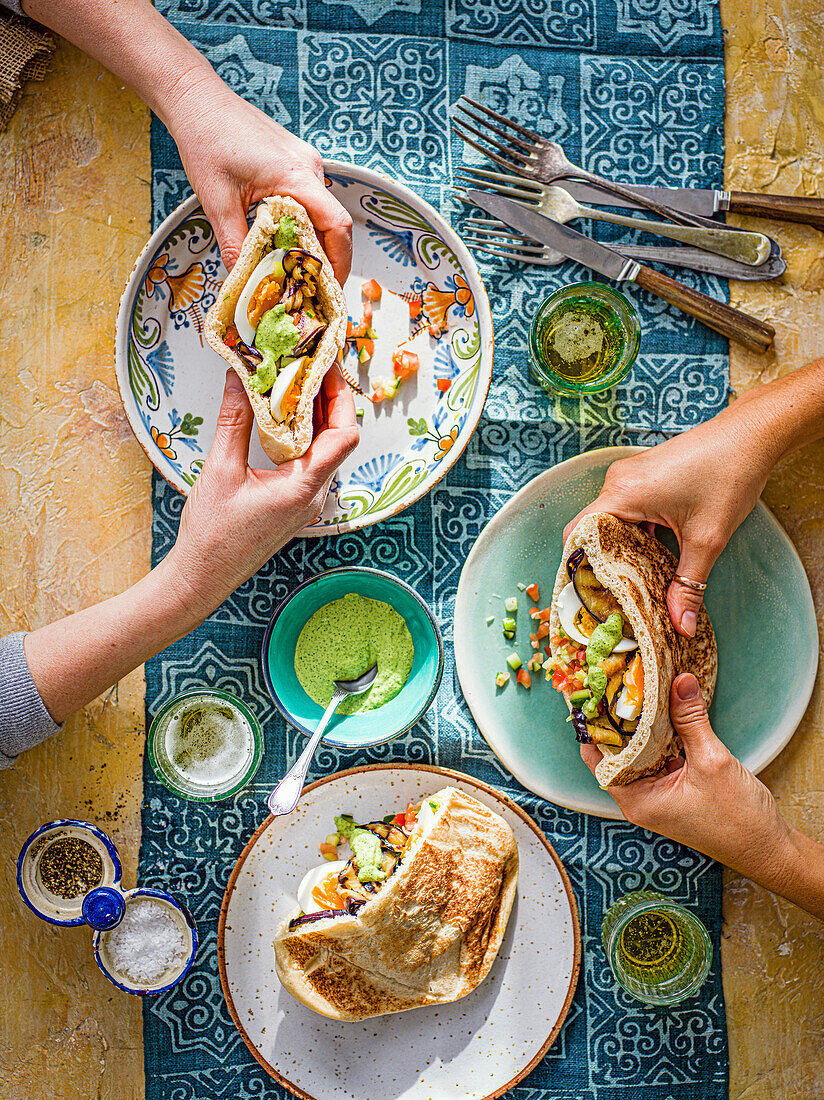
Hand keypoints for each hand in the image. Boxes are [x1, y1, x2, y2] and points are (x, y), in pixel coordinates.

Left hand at [167, 78, 352, 281]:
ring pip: (322, 212)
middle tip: (310, 288)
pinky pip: (310, 198)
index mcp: (297, 176)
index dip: (339, 262)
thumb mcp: (218, 203)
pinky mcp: (296, 160)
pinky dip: (303, 222)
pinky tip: (284, 238)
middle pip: (335, 223)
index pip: (338, 225)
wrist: (197, 99)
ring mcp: (305, 161)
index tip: (329, 289)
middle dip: (326, 259)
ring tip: (296, 268)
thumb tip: (244, 283)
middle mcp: (309, 167)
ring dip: (313, 240)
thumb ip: (234, 246)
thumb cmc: (206, 141)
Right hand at [170, 366, 357, 611]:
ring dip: (314, 415)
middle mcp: (314, 495)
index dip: (340, 397)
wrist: (202, 577)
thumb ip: (235, 421)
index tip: (325, 366)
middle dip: (328, 398)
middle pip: (338, 438)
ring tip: (296, 380)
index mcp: (304, 488)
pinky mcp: (294, 503)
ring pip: (324, 448)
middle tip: (310, 363)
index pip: (344, 435)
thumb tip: (240, 378)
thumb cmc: (212, 535)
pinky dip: (301, 434)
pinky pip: (309, 461)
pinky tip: (282, 415)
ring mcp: (307, 501)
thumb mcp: (221, 470)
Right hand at [563, 408, 776, 636]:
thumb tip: (679, 625)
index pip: (578, 534)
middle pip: (593, 531)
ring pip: (611, 522)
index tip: (587, 597)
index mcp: (623, 494)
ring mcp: (631, 477)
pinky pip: (627, 511)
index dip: (577, 568)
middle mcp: (618, 482)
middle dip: (602, 566)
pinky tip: (651, 556)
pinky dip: (635, 534)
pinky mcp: (644, 476)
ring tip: (633, 583)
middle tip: (613, 599)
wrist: (752, 434)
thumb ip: (689, 585)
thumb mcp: (708, 539)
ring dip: (621, 550)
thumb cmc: (729, 475)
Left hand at [582, 673, 823, 919]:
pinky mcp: (673, 789)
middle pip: (615, 752)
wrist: (768, 848)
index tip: (597, 692)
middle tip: (620, 683)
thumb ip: (691, 720)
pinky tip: (665, 712)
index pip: (598, 757)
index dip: (596, 725)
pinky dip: (659, 736)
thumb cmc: (739, 820)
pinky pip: (657, 757)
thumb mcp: (712, 761)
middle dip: (619, 720)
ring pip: (637, 752)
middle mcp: (640, 798)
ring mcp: (656, 795)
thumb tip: (679, 681)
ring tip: (639, 690)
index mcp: (637, 800)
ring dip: (641, 726)